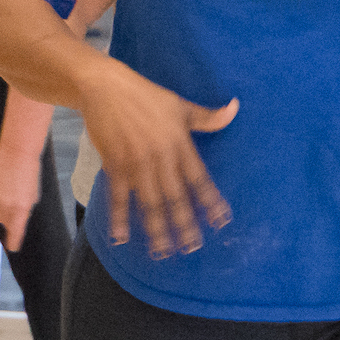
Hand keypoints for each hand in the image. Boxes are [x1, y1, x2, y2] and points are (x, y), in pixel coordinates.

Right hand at [0, 151, 41, 251]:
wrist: (16, 154)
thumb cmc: (29, 173)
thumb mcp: (33, 196)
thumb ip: (24, 211)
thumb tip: (16, 220)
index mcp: (19, 210)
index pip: (15, 233)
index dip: (14, 242)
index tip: (13, 247)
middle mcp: (4, 208)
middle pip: (5, 223)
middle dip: (10, 217)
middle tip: (16, 201)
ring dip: (1, 209)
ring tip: (8, 192)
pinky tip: (0, 189)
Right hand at [81, 63, 236, 258]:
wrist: (105, 87)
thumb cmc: (145, 95)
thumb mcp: (180, 105)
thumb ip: (207, 117)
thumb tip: (235, 109)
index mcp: (179, 144)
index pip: (200, 179)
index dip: (210, 202)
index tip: (221, 222)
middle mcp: (160, 158)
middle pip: (175, 198)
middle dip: (184, 225)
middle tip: (191, 248)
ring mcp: (136, 163)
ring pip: (149, 203)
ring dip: (156, 229)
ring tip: (162, 252)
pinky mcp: (114, 164)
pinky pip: (117, 197)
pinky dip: (119, 217)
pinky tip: (122, 236)